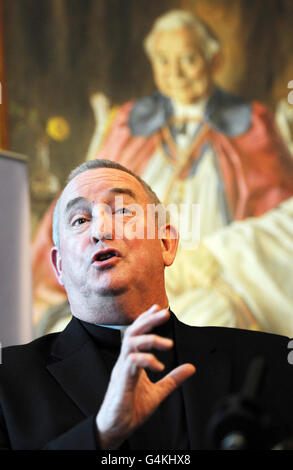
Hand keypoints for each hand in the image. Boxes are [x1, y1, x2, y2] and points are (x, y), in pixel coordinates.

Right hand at [96, 305, 195, 448]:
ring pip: (130, 343)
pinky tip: (159, 366)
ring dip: (149, 339)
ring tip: (169, 344)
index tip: (158, 307)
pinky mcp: (121, 381)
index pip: (137, 333)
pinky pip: (131, 362)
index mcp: (131, 361)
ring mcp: (122, 370)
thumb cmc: (132, 408)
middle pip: (132, 332)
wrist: (117, 428)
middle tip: (165, 312)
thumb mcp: (159, 392)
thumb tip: (192, 367)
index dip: (146, 319)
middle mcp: (125, 361)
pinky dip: (147, 360)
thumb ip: (174, 378)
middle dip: (148, 320)